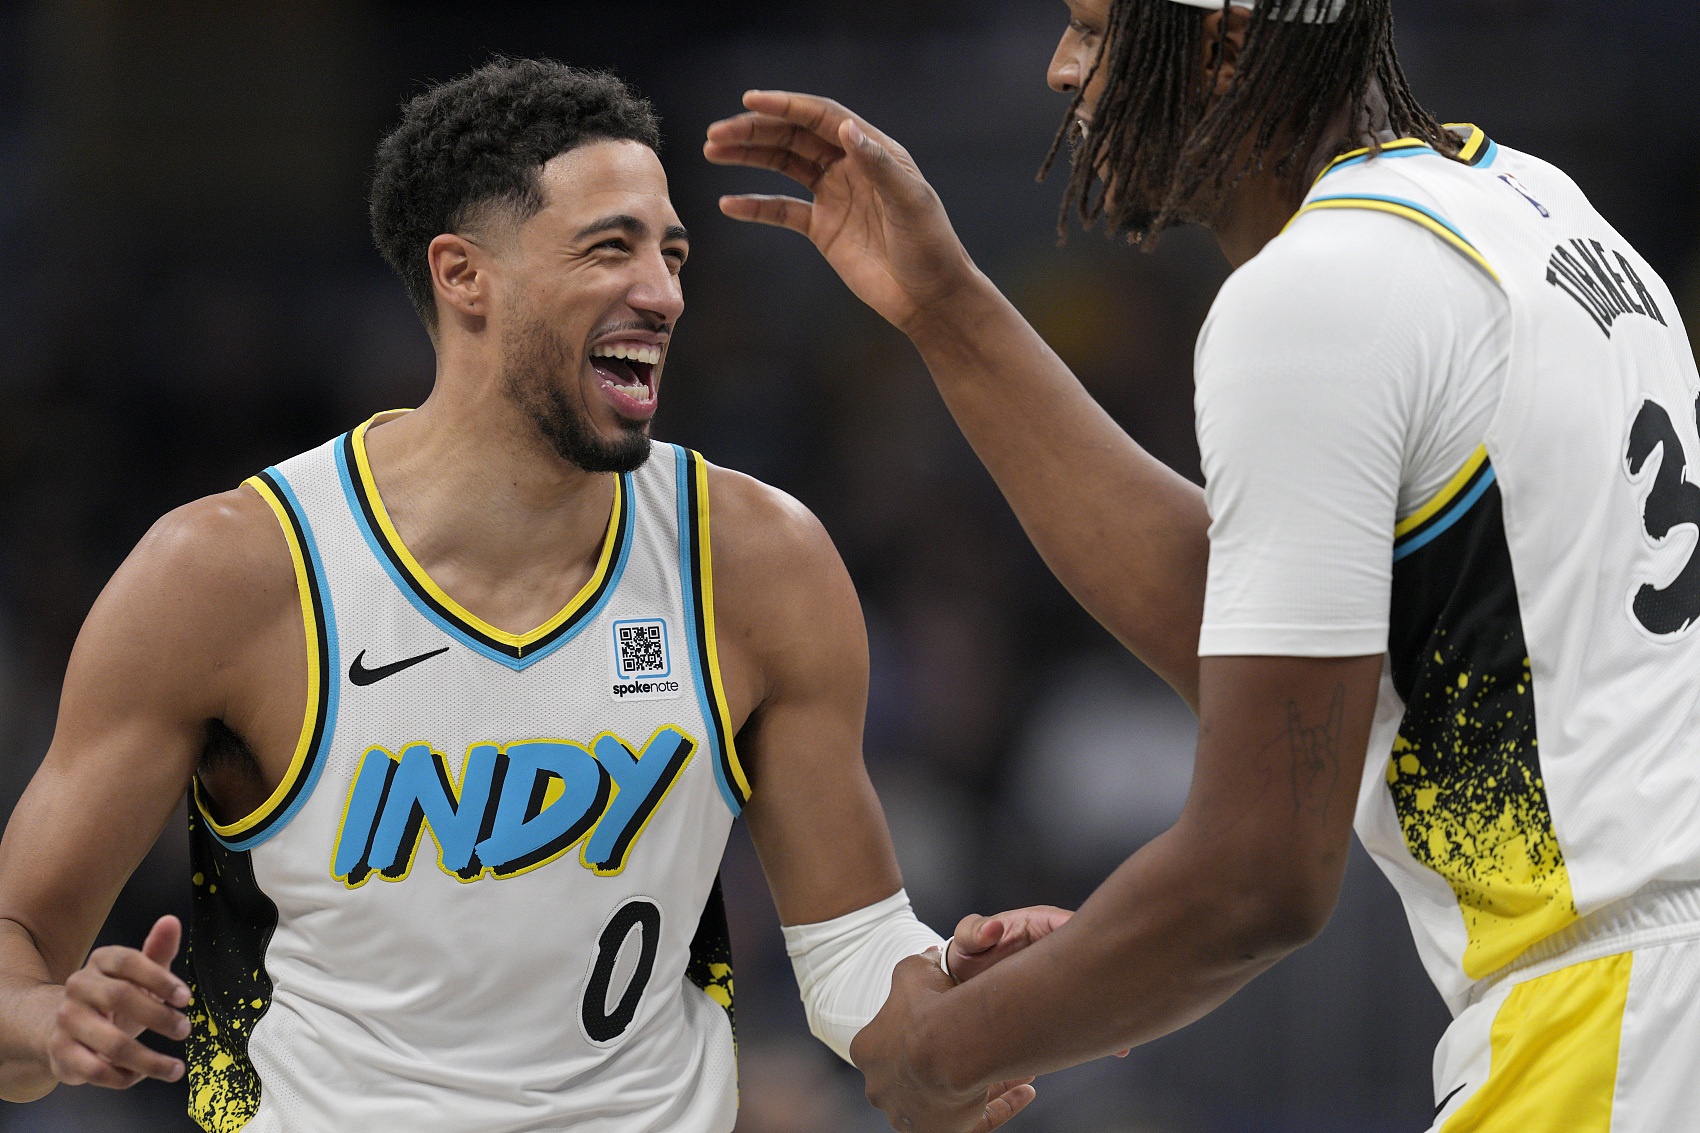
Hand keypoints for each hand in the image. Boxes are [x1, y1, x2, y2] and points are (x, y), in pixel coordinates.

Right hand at [46, 915, 188, 1088]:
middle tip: (184, 1029)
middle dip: (158, 1016)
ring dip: (149, 1059)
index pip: (128, 961)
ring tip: (175, 1068)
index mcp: (101, 961)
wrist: (62, 1027)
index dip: (159, 978)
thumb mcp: (139, 974)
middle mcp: (78, 987)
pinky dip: (125, 1076)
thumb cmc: (113, 998)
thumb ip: (158, 950)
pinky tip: (143, 1075)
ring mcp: (66, 1020)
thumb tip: (170, 921)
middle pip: (119, 998)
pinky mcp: (60, 1052)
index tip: (186, 998)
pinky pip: (96, 1070)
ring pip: (111, 1043)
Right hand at [705, 91, 981, 334]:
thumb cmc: (929, 246)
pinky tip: (728, 204)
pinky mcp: (823, 229)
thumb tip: (845, 128)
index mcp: (871, 150)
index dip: (786, 106)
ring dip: (748, 156)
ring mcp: (834, 196)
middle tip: (715, 133)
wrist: (929, 297)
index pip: (821, 118)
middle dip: (754, 131)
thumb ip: (878, 165)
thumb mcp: (909, 202)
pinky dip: (755, 206)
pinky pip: (782, 210)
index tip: (751, 101)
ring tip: (712, 151)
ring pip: (782, 165)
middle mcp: (849, 166)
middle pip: (793, 137)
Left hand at [850, 952, 1035, 1132]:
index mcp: (870, 1052)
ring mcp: (911, 1116)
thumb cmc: (927, 1008)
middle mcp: (884, 1090)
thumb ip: (920, 963)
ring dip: (986, 1081)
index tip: (954, 1014)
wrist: (947, 1048)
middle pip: (922, 1074)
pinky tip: (1025, 1088)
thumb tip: (932, 955)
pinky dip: (1002, 1104)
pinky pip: (978, 1121)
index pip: (894, 1042)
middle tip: (983, 1043)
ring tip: (1017, 1065)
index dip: (925, 1026)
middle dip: (953, 1058)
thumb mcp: (913, 971)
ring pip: (952, 1098)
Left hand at [945, 908, 1128, 1058]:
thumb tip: (991, 929)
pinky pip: (1087, 1009)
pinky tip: (1112, 1049)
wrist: (965, 979)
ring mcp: (1065, 973)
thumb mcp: (967, 939)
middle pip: (1095, 958)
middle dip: (1109, 981)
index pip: (1074, 926)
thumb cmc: (970, 952)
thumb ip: (974, 932)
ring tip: (1121, 1042)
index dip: (1091, 940)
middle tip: (1121, 1009)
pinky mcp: (1064, 998)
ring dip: (1108, 1011)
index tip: (1105, 958)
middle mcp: (1061, 947)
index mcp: (1042, 924)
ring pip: (1096, 987)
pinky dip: (1097, 1027)